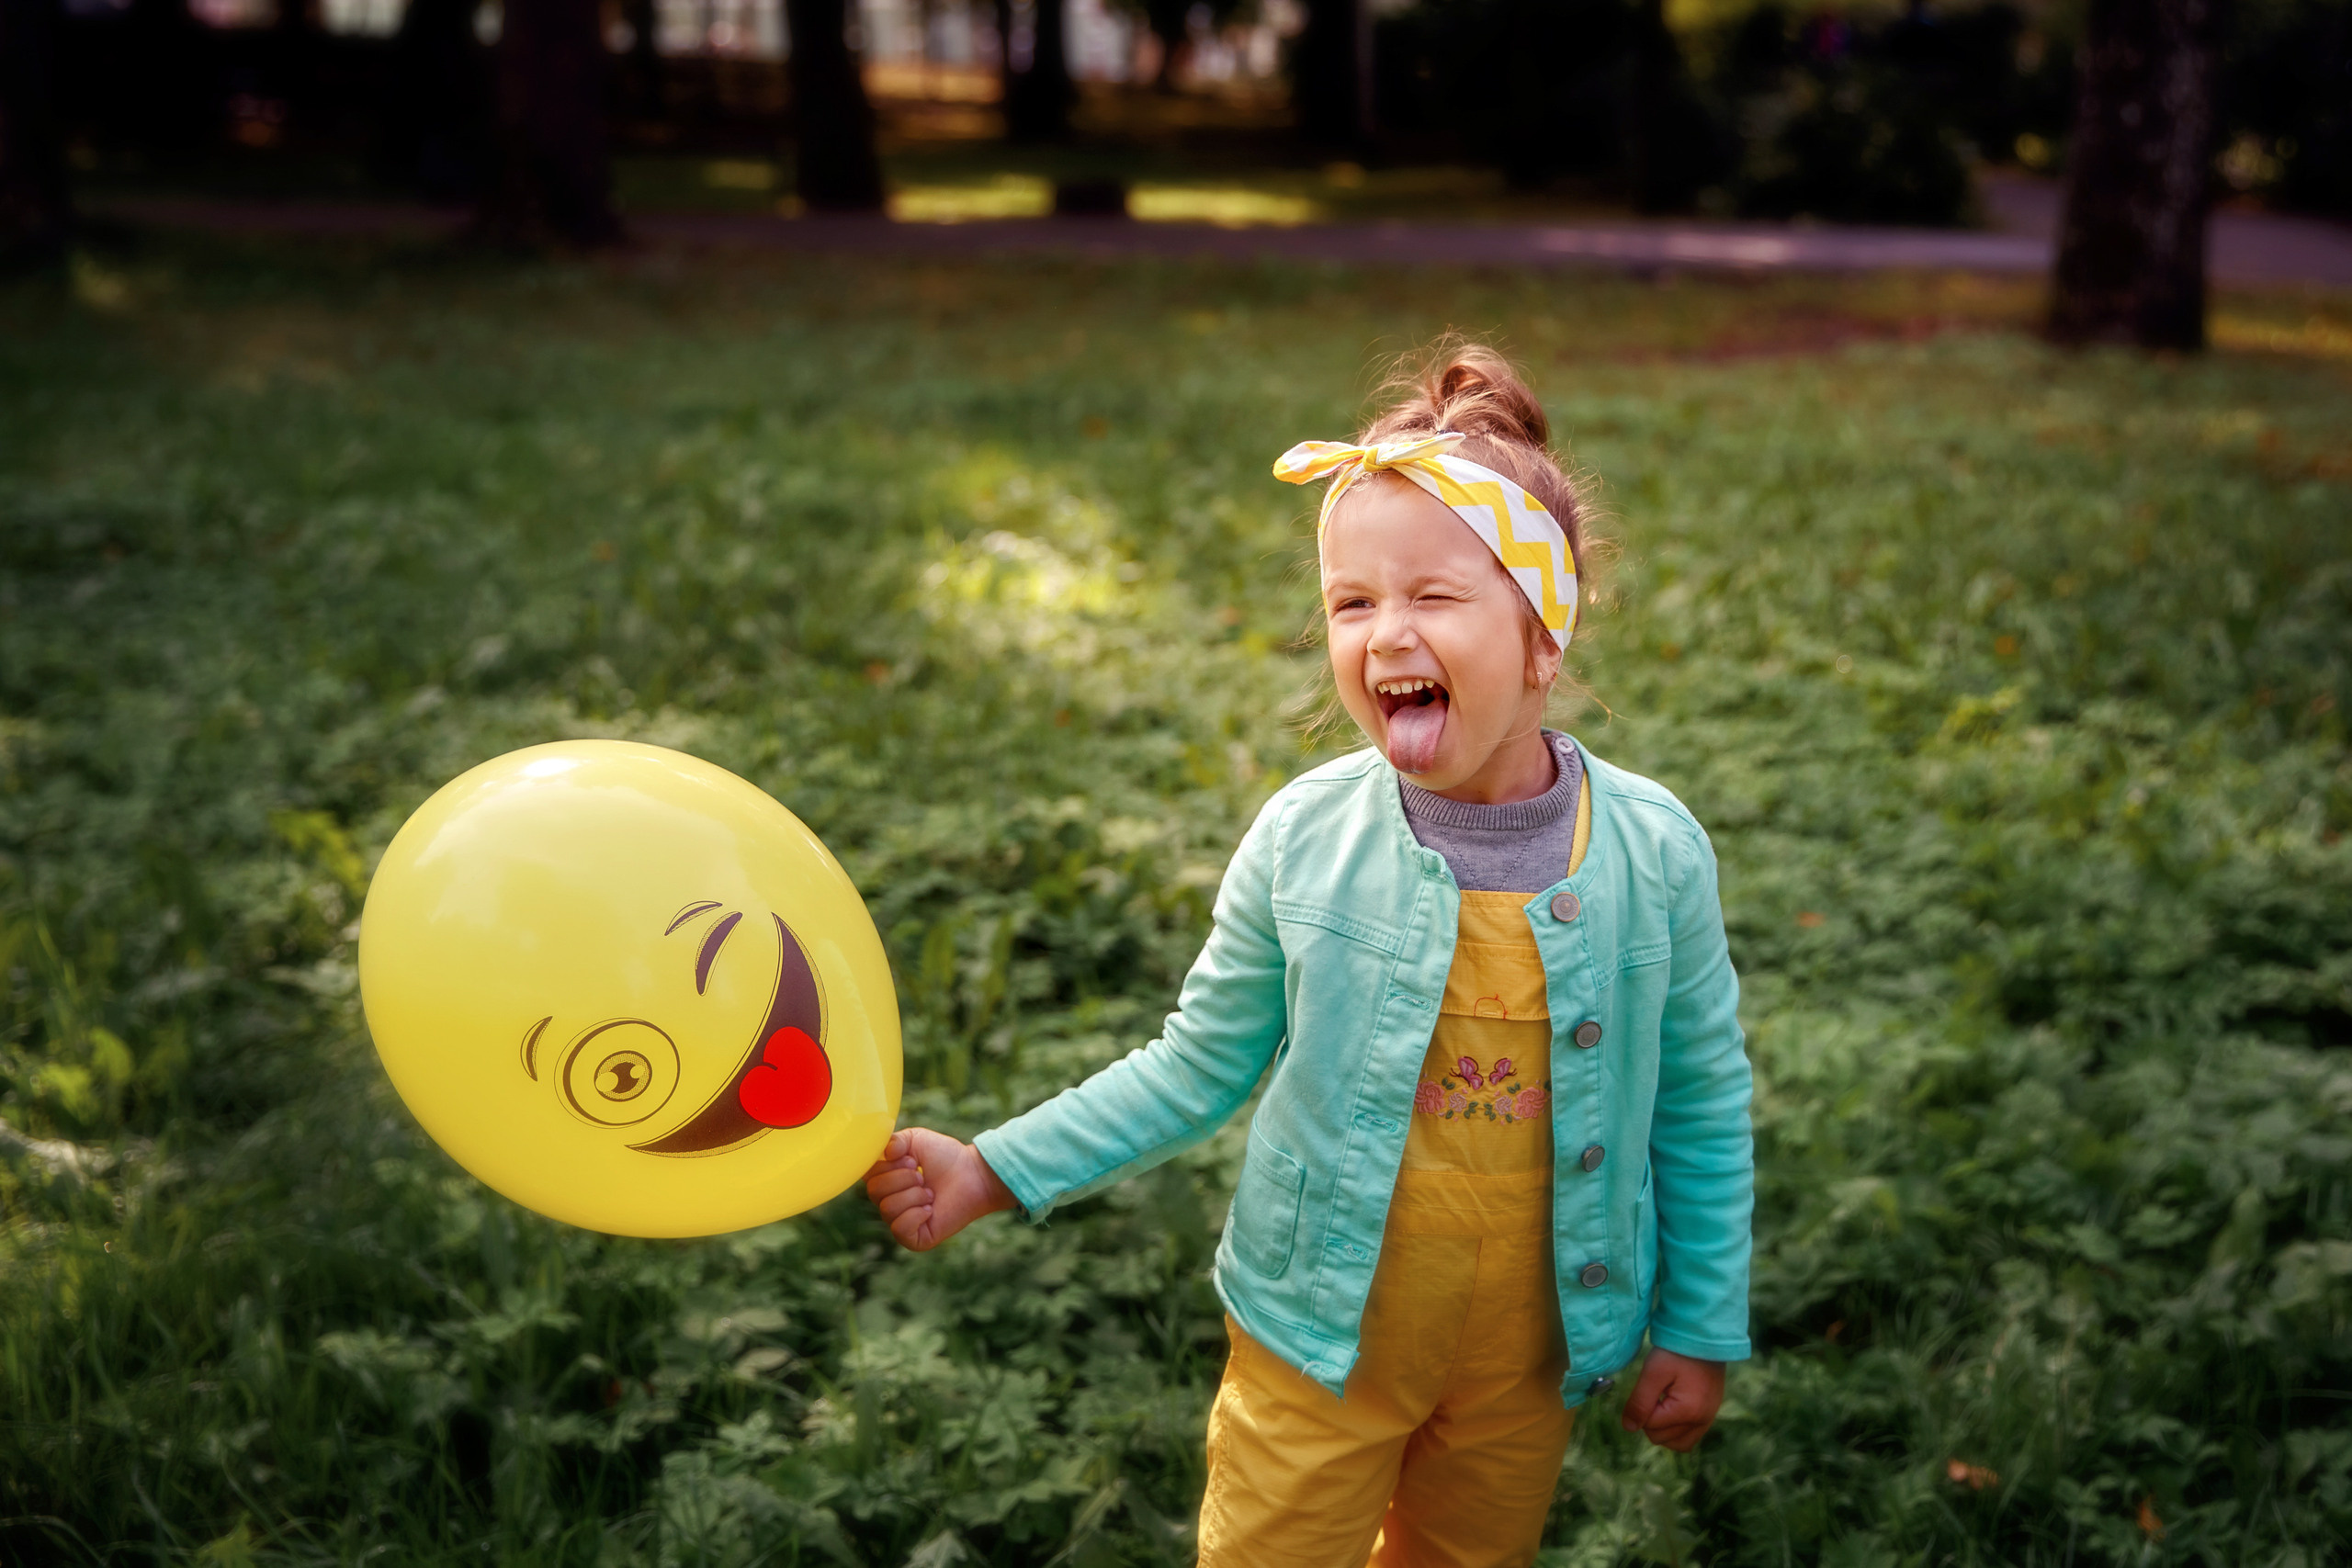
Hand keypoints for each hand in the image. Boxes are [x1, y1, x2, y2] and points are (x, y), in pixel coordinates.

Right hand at [862, 1128, 1018, 1250]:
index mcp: (884, 1179)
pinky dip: (917, 1214)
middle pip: (874, 1192)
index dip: (885, 1166)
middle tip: (922, 1176)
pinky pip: (900, 1229)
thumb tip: (885, 1153)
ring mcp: (899, 1221)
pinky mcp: (913, 1239)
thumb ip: (894, 1140)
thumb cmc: (945, 1157)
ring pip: (887, 1209)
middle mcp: (887, 1201)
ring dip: (914, 1195)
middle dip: (902, 1179)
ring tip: (930, 1192)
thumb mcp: (915, 1139)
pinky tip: (931, 1209)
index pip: (865, 1175)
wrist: (972, 1175)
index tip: (909, 1159)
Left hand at [1617, 1348, 1724, 1451]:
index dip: (1642, 1407)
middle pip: (1661, 1438)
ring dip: (1663, 1429)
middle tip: (1656, 1392)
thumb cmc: (1677, 1351)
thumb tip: (1628, 1428)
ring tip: (1662, 1402)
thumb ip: (1639, 1402)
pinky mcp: (1710, 1414)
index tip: (1649, 1386)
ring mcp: (1708, 1419)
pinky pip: (1690, 1435)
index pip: (1650, 1426)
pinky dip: (1677, 1429)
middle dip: (1651, 1419)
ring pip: (1677, 1443)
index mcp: (1688, 1412)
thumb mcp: (1653, 1373)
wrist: (1704, 1336)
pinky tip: (1671, 1408)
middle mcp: (1702, 1421)